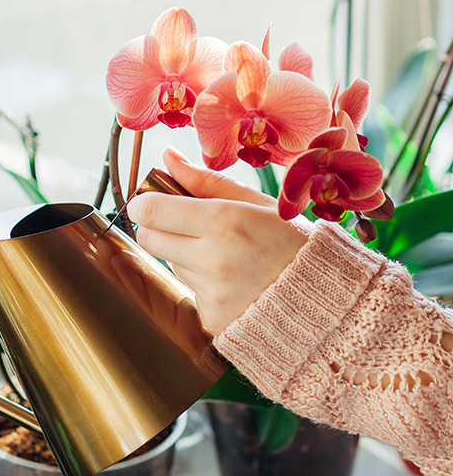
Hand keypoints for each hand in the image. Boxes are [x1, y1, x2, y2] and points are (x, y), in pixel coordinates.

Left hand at [126, 147, 309, 333]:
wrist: (330, 301)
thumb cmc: (297, 244)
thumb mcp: (258, 203)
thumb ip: (206, 181)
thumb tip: (168, 157)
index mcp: (225, 222)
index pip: (150, 210)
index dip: (145, 204)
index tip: (154, 201)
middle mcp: (213, 259)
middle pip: (148, 238)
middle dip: (158, 228)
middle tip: (187, 224)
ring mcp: (212, 293)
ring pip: (171, 264)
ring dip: (187, 255)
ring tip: (228, 255)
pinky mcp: (212, 318)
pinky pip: (190, 291)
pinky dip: (204, 284)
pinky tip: (235, 280)